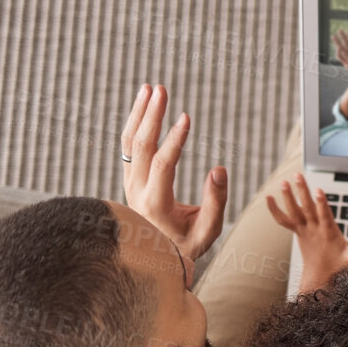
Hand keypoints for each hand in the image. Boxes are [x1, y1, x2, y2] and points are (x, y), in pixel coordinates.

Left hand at [120, 84, 227, 261]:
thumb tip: (219, 169)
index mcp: (156, 205)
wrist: (157, 258)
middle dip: (151, 115)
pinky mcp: (130, 180)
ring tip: (149, 88)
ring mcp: (129, 185)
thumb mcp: (207, 230)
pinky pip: (128, 148)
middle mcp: (136, 192)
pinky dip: (135, 124)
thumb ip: (215, 202)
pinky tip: (144, 106)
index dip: (174, 140)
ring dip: (139, 114)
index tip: (186, 117)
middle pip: (140, 147)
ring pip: (129, 143)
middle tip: (161, 89)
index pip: (163, 165)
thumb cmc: (187, 246)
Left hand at [266, 173, 347, 292]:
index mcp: (327, 233)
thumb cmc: (338, 266)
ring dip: (288, 197)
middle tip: (298, 176)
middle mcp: (313, 229)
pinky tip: (268, 197)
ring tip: (284, 181)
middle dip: (302, 192)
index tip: (318, 191)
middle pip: (306, 208)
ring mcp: (303, 230)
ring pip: (293, 211)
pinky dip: (275, 210)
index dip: (321, 203)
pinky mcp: (297, 231)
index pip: (324, 215)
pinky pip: (283, 220)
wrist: (319, 276)